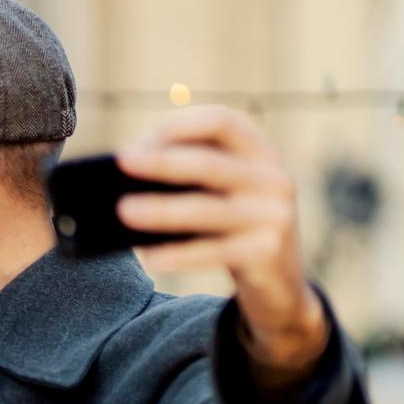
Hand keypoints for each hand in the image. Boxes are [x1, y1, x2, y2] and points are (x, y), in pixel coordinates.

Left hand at [115, 105, 329, 374]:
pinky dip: (177, 254)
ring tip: (124, 210)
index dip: (181, 125)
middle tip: (122, 161)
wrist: (281, 281)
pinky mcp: (266, 253)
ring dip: (161, 209)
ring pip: (206, 210)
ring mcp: (274, 216)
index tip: (142, 139)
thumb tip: (128, 176)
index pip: (223, 122)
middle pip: (210, 163)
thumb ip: (192, 176)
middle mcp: (275, 179)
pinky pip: (212, 252)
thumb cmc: (235, 225)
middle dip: (162, 161)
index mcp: (262, 153)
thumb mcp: (225, 191)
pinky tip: (149, 257)